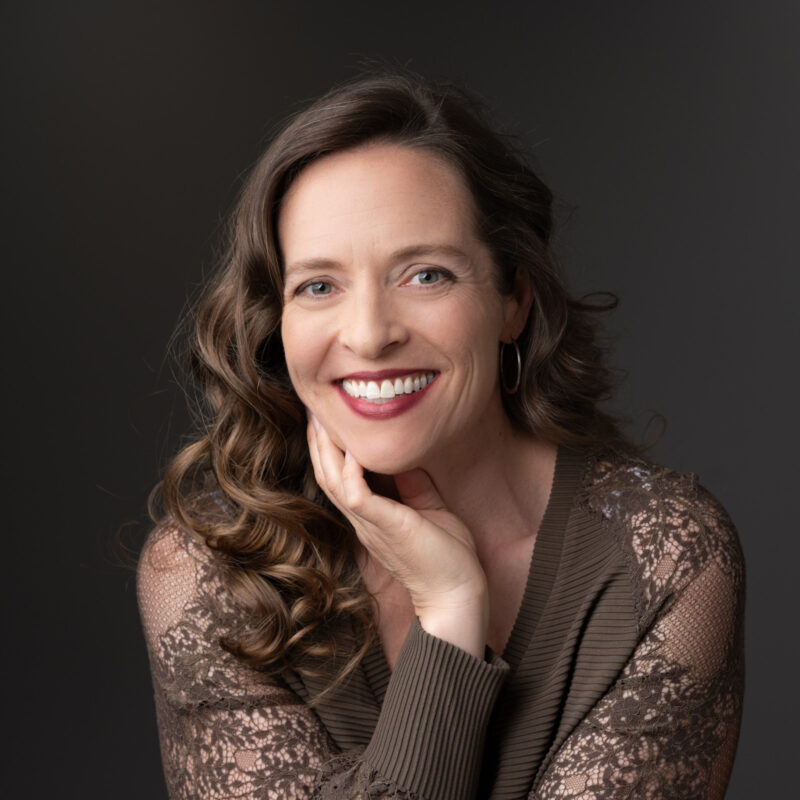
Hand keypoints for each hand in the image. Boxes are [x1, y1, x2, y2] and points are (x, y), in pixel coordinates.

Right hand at [307, 415, 488, 657]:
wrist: (458, 594)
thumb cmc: (448, 557)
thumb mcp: (430, 509)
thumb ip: (414, 486)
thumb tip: (405, 458)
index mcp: (371, 515)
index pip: (339, 477)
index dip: (329, 448)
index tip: (326, 419)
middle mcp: (363, 519)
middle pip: (326, 474)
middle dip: (318, 441)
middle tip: (313, 408)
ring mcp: (369, 523)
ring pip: (332, 481)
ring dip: (325, 449)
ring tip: (321, 419)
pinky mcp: (383, 526)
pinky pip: (355, 493)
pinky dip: (350, 469)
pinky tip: (354, 447)